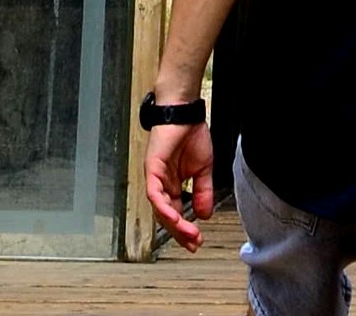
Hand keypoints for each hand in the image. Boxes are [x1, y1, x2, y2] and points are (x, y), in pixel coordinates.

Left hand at [143, 118, 215, 249]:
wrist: (186, 113)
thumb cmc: (191, 135)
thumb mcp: (203, 170)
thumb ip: (202, 192)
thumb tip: (204, 214)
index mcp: (173, 185)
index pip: (176, 213)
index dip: (185, 229)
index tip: (197, 241)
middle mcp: (161, 184)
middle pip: (166, 217)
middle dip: (180, 232)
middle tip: (193, 243)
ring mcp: (155, 178)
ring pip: (159, 209)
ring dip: (173, 224)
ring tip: (187, 234)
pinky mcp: (151, 169)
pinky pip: (154, 193)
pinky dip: (162, 207)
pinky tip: (173, 217)